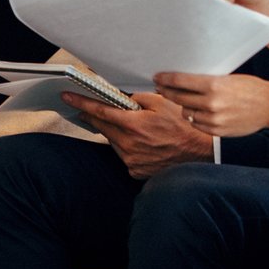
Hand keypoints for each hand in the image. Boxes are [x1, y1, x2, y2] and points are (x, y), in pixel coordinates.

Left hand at [60, 89, 212, 178]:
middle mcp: (129, 144)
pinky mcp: (135, 171)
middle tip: (86, 108)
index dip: (81, 103)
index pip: (99, 111)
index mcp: (133, 125)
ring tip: (133, 127)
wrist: (201, 153)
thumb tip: (120, 97)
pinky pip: (124, 155)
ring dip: (116, 132)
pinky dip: (127, 146)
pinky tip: (142, 143)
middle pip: (102, 126)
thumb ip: (137, 98)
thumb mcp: (162, 102)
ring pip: (113, 141)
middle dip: (94, 116)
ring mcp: (131, 160)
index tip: (67, 97)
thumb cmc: (184, 125)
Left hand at [152, 72, 268, 137]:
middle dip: (167, 91)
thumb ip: (204, 81)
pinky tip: (199, 112)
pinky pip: (196, 124)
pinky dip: (195, 118)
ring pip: (186, 112)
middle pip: (178, 97)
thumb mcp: (226, 78)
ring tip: (185, 100)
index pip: (180, 81)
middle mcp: (212, 102)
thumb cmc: (249, 87)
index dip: (165, 79)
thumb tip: (180, 80)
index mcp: (214, 85)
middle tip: (160, 88)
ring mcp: (214, 119)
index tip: (157, 77)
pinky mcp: (217, 131)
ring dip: (183, 106)